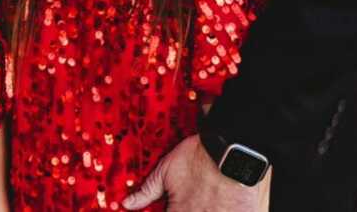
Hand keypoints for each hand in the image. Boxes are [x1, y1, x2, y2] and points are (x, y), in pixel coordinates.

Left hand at [123, 135, 269, 211]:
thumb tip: (126, 204)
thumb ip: (146, 191)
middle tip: (190, 200)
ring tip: (204, 201)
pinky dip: (220, 211)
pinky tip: (218, 203)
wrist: (230, 150)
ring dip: (203, 209)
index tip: (171, 206)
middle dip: (186, 208)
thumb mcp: (165, 170)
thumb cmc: (198, 158)